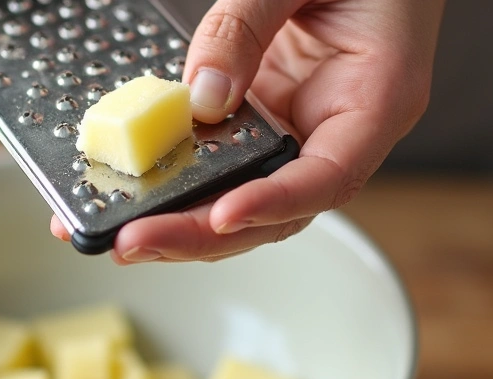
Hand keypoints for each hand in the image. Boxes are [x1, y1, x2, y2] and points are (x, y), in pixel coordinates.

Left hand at [52, 0, 444, 262]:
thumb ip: (248, 24)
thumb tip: (202, 95)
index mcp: (376, 99)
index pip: (330, 177)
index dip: (274, 204)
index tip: (220, 215)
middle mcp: (336, 130)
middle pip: (274, 210)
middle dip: (200, 232)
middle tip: (133, 240)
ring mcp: (296, 129)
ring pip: (242, 197)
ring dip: (178, 220)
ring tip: (116, 230)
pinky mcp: (262, 119)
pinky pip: (221, 162)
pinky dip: (177, 181)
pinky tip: (128, 189)